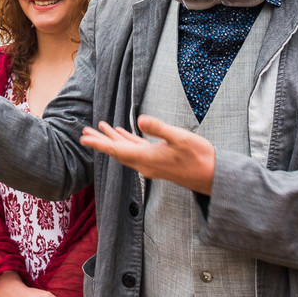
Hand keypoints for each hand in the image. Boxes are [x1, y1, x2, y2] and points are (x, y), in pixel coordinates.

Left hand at [81, 116, 215, 194]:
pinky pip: (136, 151)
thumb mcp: (180, 138)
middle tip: (84, 132)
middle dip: (100, 141)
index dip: (99, 144)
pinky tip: (123, 133)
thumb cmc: (199, 157)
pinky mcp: (158, 161)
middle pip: (117, 151)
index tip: (84, 139)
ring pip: (125, 151)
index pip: (116, 150)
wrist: (213, 176)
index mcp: (146, 158)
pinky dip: (127, 141)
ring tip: (99, 128)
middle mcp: (145, 164)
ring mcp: (151, 164)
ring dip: (112, 140)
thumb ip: (159, 128)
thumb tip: (139, 120)